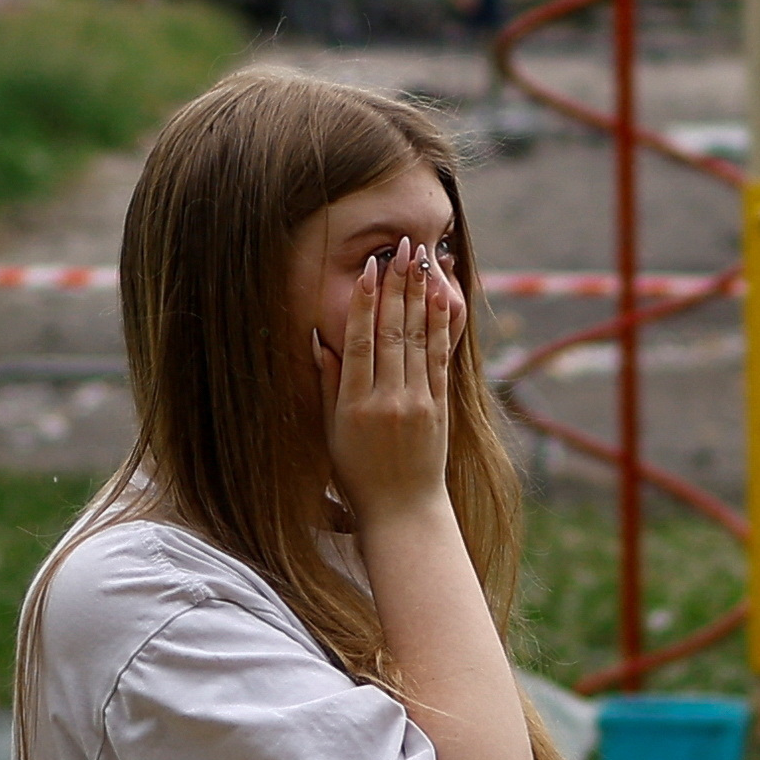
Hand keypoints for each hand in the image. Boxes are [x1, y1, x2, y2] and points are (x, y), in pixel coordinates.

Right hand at [320, 235, 466, 524]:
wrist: (402, 510)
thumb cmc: (357, 472)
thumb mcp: (331, 431)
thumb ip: (327, 384)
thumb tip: (319, 339)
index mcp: (354, 405)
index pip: (360, 343)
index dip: (365, 304)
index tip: (370, 269)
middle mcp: (388, 401)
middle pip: (392, 333)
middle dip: (397, 287)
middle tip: (401, 248)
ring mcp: (418, 404)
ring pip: (418, 340)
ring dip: (419, 296)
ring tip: (421, 261)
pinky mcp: (440, 409)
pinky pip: (440, 360)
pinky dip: (440, 327)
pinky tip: (440, 299)